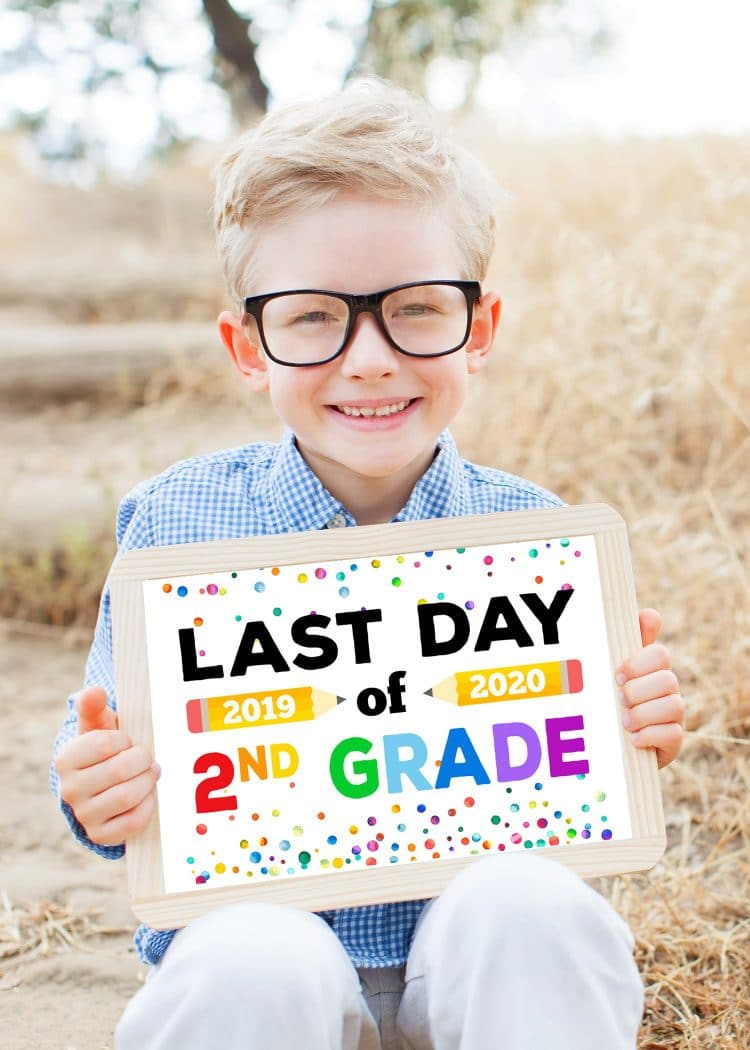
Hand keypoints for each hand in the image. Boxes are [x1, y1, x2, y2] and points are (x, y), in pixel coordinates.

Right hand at [55, 685, 159, 845]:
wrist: (101, 787)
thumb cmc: (104, 750)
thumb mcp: (97, 726)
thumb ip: (94, 707)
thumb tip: (93, 691)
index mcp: (66, 760)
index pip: (106, 743)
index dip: (125, 740)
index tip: (127, 741)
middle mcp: (69, 790)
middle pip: (120, 770)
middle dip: (142, 760)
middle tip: (147, 758)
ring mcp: (84, 815)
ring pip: (128, 796)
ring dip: (147, 781)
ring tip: (150, 774)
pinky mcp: (100, 835)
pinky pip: (133, 821)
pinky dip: (148, 805)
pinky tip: (147, 795)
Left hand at [616, 609, 683, 768]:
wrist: (608, 744)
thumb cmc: (608, 701)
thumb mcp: (610, 674)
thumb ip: (622, 644)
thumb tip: (650, 614)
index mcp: (651, 669)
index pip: (659, 654)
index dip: (640, 662)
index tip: (618, 673)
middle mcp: (667, 691)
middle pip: (668, 680)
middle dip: (639, 690)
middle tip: (619, 698)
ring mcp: (672, 716)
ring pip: (675, 706)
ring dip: (644, 714)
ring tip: (624, 721)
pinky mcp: (673, 741)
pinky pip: (674, 734)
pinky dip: (650, 735)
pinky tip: (633, 738)